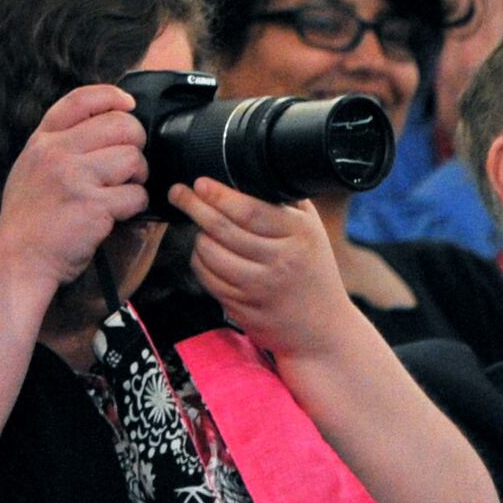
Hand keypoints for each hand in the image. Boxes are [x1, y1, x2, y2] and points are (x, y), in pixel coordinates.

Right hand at [0, 84, 152, 309]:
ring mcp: (76, 179)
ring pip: (133, 158)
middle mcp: (57, 153)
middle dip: (135, 143)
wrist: (19, 260)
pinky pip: (136, 195)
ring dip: (137, 176)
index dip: (112, 96)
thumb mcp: (29, 168)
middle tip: (129, 163)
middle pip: (120, 125)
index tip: (128, 105)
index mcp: (42, 141)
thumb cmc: (28, 219)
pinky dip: (135, 205)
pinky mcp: (94, 206)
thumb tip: (99, 127)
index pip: (81, 100)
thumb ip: (57, 145)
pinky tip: (118, 213)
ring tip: (122, 190)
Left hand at [177, 176, 361, 361]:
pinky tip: (204, 253)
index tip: (200, 183)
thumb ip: (286, 204)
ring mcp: (259, 288)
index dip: (218, 194)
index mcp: (298, 236)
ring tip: (198, 225)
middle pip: (223, 228)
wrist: (323, 330)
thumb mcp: (312, 231)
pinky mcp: (243, 309)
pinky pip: (208, 279)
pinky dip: (200, 262)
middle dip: (194, 206)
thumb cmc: (314, 274)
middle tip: (179, 193)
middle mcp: (279, 261)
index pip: (249, 210)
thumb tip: (251, 172)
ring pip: (210, 254)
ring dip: (197, 236)